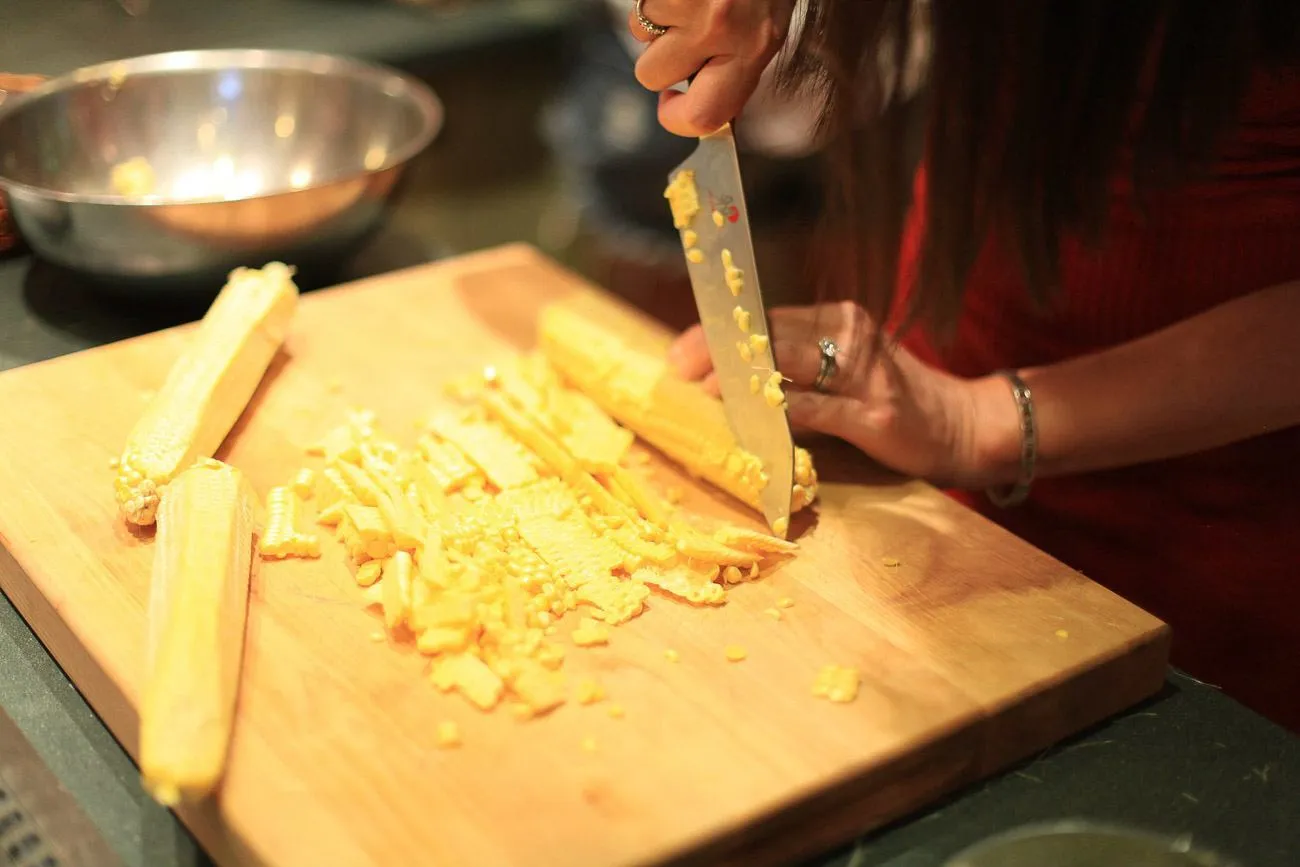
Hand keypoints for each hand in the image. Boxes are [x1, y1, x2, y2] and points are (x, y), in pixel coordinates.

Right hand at [628, 0, 795, 136]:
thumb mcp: (769, 23)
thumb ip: (738, 63)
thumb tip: (700, 100)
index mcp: (756, 46)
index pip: (705, 116)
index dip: (678, 120)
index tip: (673, 105)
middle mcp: (722, 26)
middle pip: (653, 76)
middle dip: (658, 60)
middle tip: (678, 37)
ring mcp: (691, 0)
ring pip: (638, 33)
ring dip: (655, 16)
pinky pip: (637, 2)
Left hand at [667, 301, 1019, 487]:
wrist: (964, 425)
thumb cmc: (891, 400)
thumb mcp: (843, 371)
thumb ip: (796, 368)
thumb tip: (726, 376)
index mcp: (838, 320)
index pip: (767, 319)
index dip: (720, 333)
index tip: (681, 351)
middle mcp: (852, 336)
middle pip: (772, 337)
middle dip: (720, 353)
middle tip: (681, 370)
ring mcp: (867, 373)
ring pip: (791, 367)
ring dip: (742, 379)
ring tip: (705, 390)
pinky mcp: (877, 414)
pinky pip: (821, 409)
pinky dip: (783, 413)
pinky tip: (754, 419)